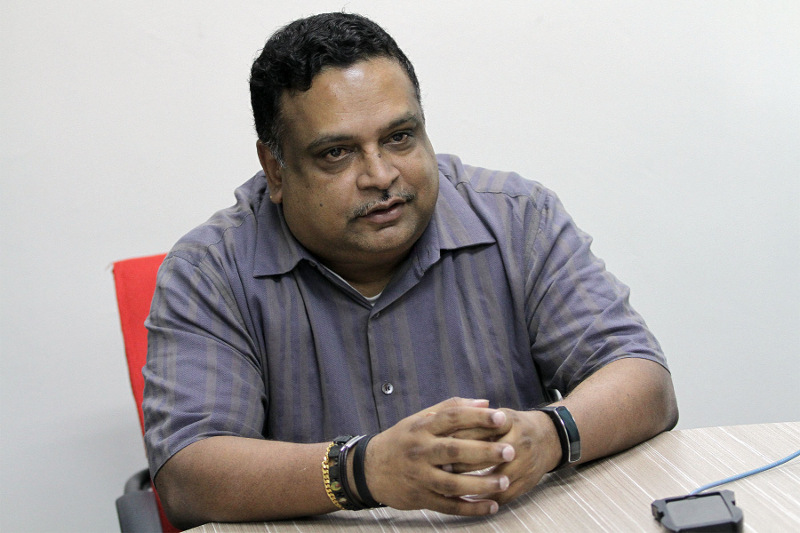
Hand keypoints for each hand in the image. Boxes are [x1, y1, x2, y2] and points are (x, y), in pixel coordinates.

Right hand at [364, 397, 515, 515]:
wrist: (369, 469)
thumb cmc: (402, 440)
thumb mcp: (420, 418)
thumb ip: (451, 408)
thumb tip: (485, 402)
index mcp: (421, 428)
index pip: (451, 418)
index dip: (477, 417)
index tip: (501, 418)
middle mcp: (419, 451)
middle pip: (454, 451)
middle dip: (484, 451)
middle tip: (510, 451)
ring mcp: (419, 477)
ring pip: (453, 483)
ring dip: (480, 484)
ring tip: (504, 482)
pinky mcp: (421, 498)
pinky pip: (448, 506)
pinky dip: (470, 509)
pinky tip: (490, 506)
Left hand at [447, 408, 561, 505]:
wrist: (548, 438)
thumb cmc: (512, 426)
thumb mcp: (494, 414)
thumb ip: (466, 415)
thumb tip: (431, 415)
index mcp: (508, 420)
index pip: (480, 428)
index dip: (459, 436)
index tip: (441, 442)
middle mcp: (519, 441)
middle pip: (487, 453)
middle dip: (463, 461)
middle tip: (443, 466)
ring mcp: (525, 464)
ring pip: (496, 477)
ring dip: (473, 483)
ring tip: (451, 485)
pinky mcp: (527, 482)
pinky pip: (503, 495)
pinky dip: (484, 499)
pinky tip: (468, 500)